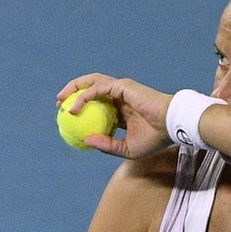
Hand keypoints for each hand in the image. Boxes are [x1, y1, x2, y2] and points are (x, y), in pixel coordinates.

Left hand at [57, 73, 173, 158]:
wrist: (171, 126)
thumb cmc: (154, 138)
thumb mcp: (126, 149)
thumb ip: (106, 145)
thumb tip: (86, 141)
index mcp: (123, 109)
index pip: (99, 104)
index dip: (83, 108)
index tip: (69, 118)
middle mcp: (120, 96)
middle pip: (92, 88)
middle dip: (73, 92)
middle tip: (59, 105)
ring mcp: (121, 89)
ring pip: (92, 82)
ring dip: (74, 88)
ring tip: (60, 100)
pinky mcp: (122, 86)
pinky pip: (98, 89)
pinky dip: (84, 96)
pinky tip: (74, 107)